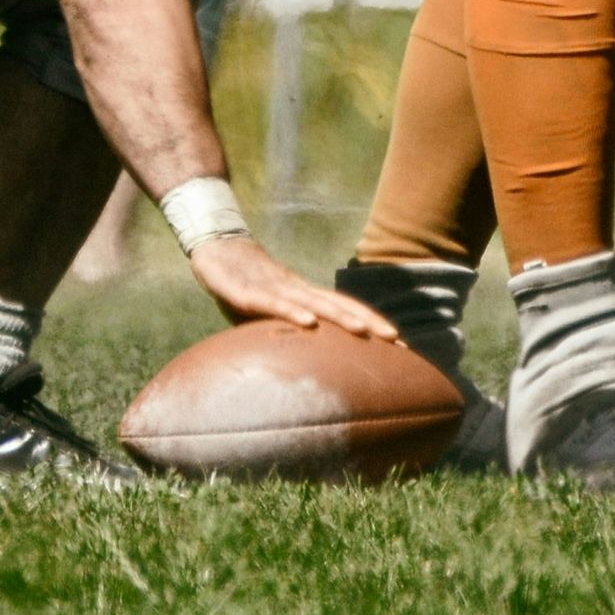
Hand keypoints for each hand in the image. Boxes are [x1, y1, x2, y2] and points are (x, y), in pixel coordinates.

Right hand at [184, 233, 398, 339]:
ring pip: (313, 303)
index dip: (371, 323)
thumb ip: (282, 334)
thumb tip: (293, 368)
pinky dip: (293, 312)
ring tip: (363, 332)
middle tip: (396, 341)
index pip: (344, 308)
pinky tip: (309, 322)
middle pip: (339, 305)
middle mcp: (297, 289)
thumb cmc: (244, 284)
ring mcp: (275, 288)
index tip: (398, 344)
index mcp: (304, 296)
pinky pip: (273, 304)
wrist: (216, 246)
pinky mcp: (248, 291)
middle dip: (369, 322)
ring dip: (340, 317)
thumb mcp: (266, 314)